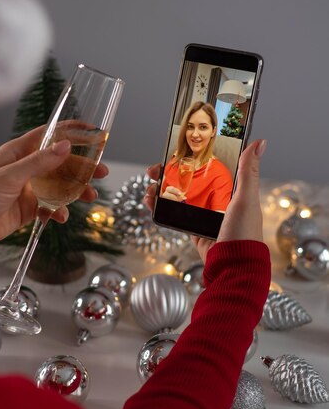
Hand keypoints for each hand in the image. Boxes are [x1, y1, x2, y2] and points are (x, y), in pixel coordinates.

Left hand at [0, 126, 108, 244]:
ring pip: (59, 186)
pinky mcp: (27, 208)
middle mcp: (25, 168)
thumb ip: (39, 163)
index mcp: (18, 152)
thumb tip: (65, 146)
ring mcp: (28, 188)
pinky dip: (58, 210)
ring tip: (90, 197)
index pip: (48, 135)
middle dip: (81, 167)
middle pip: (60, 163)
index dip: (70, 131)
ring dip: (75, 191)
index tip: (92, 130)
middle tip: (102, 172)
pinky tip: (62, 217)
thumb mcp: (9, 177)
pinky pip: (49, 206)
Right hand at [144, 140, 265, 261]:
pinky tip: (151, 202)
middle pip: (187, 179)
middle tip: (154, 170)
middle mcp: (215, 199)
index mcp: (230, 190)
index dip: (190, 159)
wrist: (231, 266)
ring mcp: (202, 213)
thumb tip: (259, 142)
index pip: (207, 167)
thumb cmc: (243, 233)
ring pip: (176, 194)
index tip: (175, 152)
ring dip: (160, 189)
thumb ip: (248, 172)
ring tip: (149, 188)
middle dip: (168, 173)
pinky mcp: (192, 226)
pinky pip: (173, 212)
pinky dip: (160, 206)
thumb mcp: (246, 199)